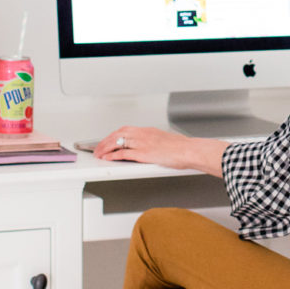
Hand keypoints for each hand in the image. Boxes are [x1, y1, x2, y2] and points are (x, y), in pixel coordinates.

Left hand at [92, 127, 224, 176]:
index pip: (125, 130)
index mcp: (149, 131)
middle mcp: (144, 134)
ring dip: (105, 148)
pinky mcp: (144, 154)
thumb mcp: (167, 140)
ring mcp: (143, 143)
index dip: (114, 135)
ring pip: (118, 142)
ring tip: (98, 154)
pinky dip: (113, 156)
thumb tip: (153, 148)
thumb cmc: (183, 148)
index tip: (108, 139)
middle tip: (98, 147)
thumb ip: (156, 143)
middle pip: (118, 134)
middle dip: (105, 141)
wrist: (190, 151)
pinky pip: (124, 153)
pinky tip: (107, 158)